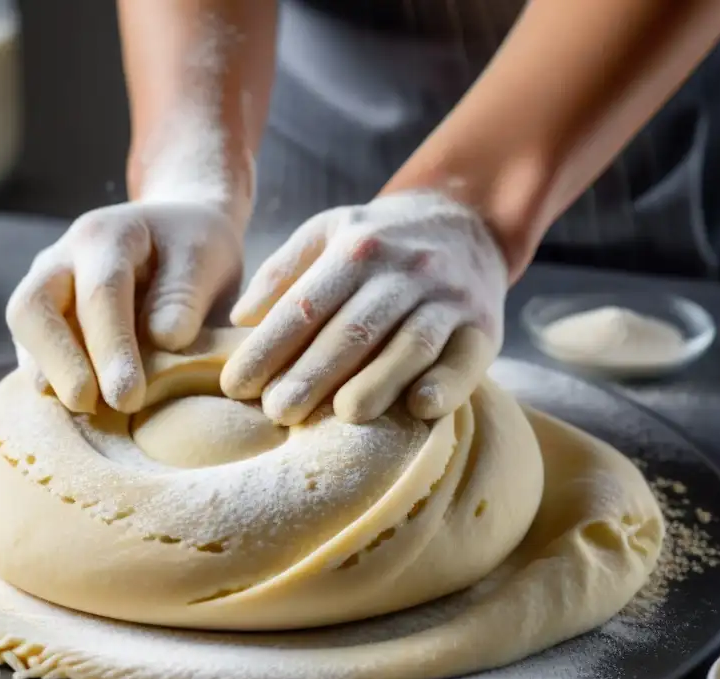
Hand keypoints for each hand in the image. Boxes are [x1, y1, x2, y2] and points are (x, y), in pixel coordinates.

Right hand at [7, 201, 242, 413]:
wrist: (176, 232)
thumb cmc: (195, 249)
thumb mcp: (206, 257)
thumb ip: (185, 295)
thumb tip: (164, 339)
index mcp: (106, 236)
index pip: (99, 293)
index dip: (111, 348)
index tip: (129, 397)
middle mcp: (63, 258)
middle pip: (32, 307)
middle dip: (59, 362)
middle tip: (89, 405)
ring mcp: (46, 286)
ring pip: (24, 330)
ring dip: (51, 374)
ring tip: (87, 410)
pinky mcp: (45, 317)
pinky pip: (31, 349)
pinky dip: (52, 379)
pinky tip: (81, 407)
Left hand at [221, 190, 506, 424]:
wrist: (466, 220)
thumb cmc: (381, 241)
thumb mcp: (330, 232)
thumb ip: (283, 271)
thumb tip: (239, 318)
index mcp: (357, 248)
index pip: (305, 305)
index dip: (268, 347)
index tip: (235, 387)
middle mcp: (404, 270)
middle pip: (353, 329)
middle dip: (312, 373)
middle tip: (278, 413)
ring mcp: (447, 298)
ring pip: (410, 344)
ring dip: (377, 382)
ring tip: (342, 417)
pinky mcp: (484, 327)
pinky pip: (466, 359)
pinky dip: (446, 384)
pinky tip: (420, 407)